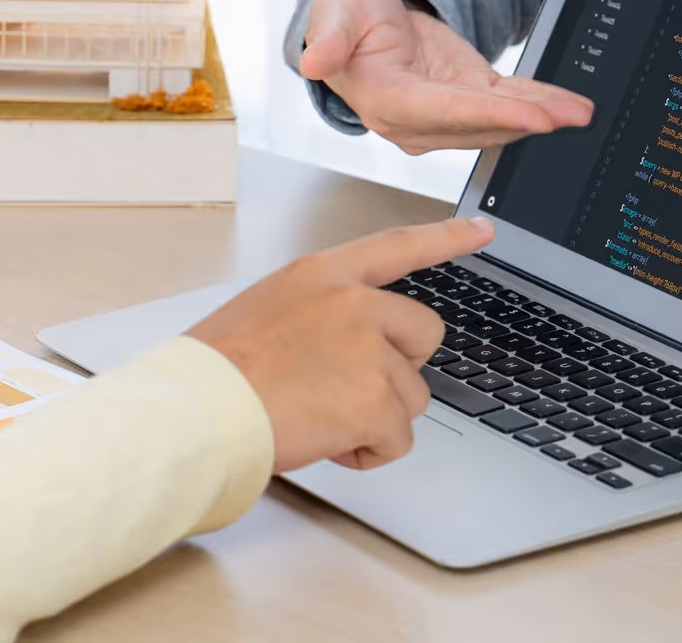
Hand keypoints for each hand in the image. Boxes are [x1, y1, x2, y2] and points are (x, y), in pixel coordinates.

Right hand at [190, 216, 496, 471]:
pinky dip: (367, 452)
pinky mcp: (375, 399)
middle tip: (349, 388)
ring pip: (410, 396)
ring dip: (374, 417)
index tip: (483, 230)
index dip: (446, 238)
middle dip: (400, 369)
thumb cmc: (216, 372)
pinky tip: (324, 441)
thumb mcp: (267, 312)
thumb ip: (321, 315)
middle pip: (424, 334)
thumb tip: (350, 350)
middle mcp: (352, 303)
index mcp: (322, 275)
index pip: (397, 246)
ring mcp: (368, 349)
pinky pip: (397, 438)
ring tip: (315, 416)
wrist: (198, 410)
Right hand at [297, 0, 592, 153]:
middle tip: (566, 117)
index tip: (527, 117)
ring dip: (540, 118)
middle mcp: (415, 119)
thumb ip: (329, 37)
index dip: (485, 116)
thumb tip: (312, 61)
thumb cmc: (345, 17)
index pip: (439, 112)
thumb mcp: (333, 11)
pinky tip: (569, 106)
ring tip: (578, 112)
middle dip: (524, 121)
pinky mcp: (467, 100)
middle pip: (476, 124)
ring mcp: (444, 115)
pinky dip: (540, 105)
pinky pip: (507, 105)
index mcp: (383, 100)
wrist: (362, 24)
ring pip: (497, 121)